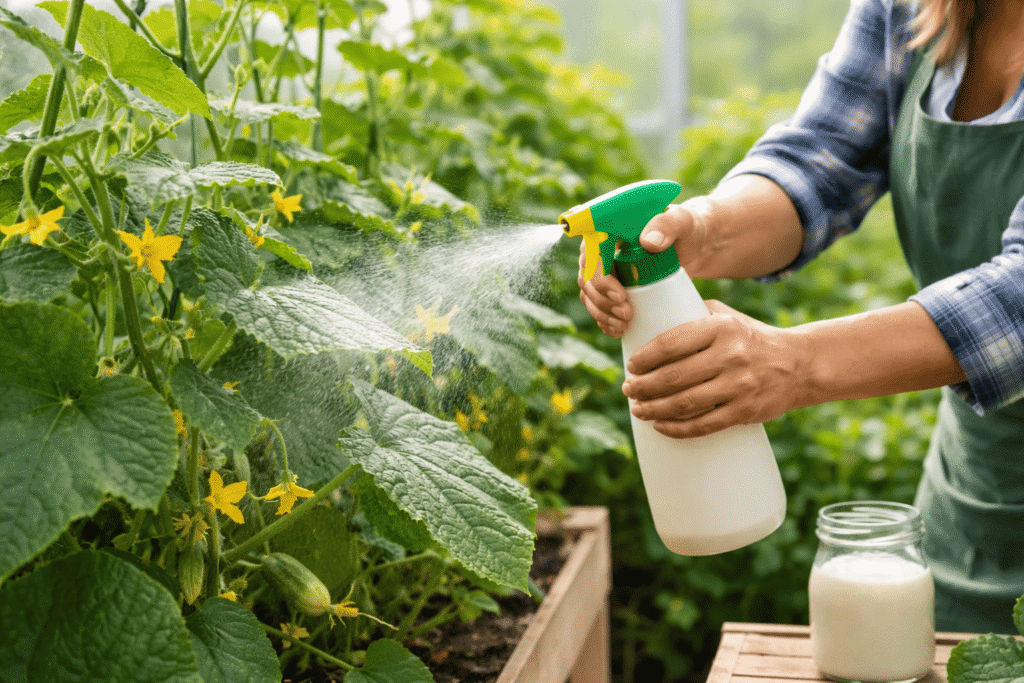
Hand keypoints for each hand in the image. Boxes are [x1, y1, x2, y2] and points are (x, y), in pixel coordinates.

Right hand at [577, 198, 710, 337]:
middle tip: (627, 314)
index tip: (620, 295)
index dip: (600, 278)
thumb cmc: (687, 229)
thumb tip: (648, 241)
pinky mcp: (615, 290)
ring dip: (602, 314)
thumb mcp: (681, 222)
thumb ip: (666, 225)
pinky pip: (600, 308)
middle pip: (588, 280)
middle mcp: (601, 252)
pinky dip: (605, 321)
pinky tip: (618, 330)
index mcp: (608, 230)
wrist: (696, 248)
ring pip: (590, 297)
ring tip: (624, 325)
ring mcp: (607, 273)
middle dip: (602, 302)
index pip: (591, 255)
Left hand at [621, 300, 811, 437]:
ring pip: (684, 403)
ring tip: (637, 408)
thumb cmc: (752, 338)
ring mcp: (739, 386)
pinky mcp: (745, 411)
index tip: (631, 366)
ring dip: (653, 409)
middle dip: (642, 386)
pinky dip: (676, 428)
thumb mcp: (727, 316)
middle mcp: (730, 356)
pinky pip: (703, 425)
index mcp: (721, 328)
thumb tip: (652, 313)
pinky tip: (660, 425)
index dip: (645, 358)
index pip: (671, 343)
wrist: (800, 364)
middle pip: (672, 377)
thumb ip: (693, 313)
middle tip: (628, 389)